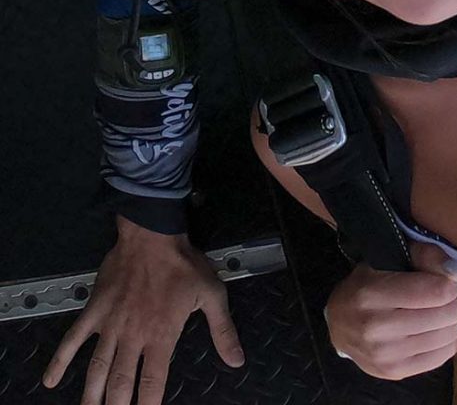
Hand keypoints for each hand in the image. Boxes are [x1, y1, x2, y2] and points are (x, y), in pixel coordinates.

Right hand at [43, 219, 243, 404]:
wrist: (153, 236)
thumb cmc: (184, 265)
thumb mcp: (212, 295)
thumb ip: (223, 331)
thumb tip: (236, 360)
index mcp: (162, 336)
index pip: (153, 383)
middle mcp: (133, 336)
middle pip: (120, 383)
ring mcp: (110, 325)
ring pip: (96, 369)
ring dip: (90, 396)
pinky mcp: (94, 312)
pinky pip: (73, 339)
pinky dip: (60, 360)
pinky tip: (50, 380)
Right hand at [324, 242, 456, 379]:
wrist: (339, 324)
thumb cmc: (369, 284)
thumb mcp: (389, 258)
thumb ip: (425, 256)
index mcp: (373, 294)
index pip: (436, 291)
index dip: (449, 284)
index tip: (442, 281)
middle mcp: (376, 328)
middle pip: (445, 315)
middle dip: (452, 303)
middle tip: (442, 298)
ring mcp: (385, 355)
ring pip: (446, 337)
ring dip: (450, 323)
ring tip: (438, 313)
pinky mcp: (394, 373)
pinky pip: (440, 357)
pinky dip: (445, 342)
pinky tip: (434, 331)